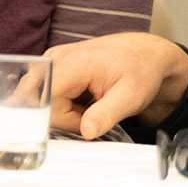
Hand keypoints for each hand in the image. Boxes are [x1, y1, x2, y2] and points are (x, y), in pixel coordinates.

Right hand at [45, 32, 187, 138]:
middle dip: (67, 119)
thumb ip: (106, 114)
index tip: (63, 129)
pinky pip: (50, 99)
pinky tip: (85, 99)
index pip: (42, 96)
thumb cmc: (140, 71)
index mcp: (74, 62)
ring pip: (46, 105)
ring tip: (92, 103)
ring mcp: (53, 62)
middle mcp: (57, 58)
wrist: (145, 55)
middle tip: (94, 113)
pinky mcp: (54, 68)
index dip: (45, 118)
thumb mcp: (130, 97)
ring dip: (68, 114)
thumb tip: (86, 131)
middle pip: (44, 106)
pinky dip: (67, 106)